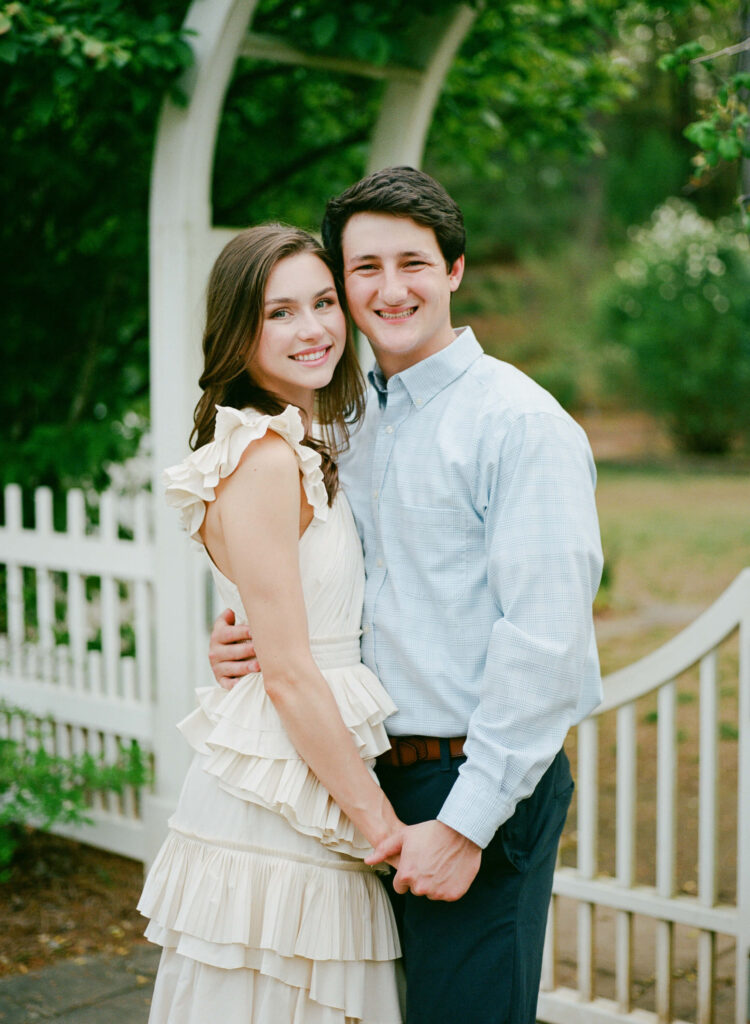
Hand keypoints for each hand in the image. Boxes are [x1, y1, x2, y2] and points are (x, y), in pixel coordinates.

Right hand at [209, 609, 258, 689]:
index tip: (255, 631)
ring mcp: (217, 668)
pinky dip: (235, 684)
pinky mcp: (221, 681)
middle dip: (246, 650)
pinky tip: (246, 682)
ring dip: (245, 667)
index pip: (228, 633)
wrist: (224, 659)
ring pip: (231, 668)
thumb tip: (231, 610)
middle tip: (259, 649)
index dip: (242, 632)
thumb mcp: (228, 626)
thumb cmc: (234, 639)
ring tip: (258, 666)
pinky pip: (228, 684)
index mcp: (217, 636)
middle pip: (231, 651)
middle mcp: (215, 652)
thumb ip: (230, 617)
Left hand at [366, 820, 480, 900]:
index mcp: (406, 875)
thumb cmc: (430, 831)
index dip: (407, 873)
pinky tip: (450, 869)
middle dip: (420, 878)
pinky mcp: (453, 895)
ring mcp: (438, 892)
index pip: (400, 886)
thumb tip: (368, 860)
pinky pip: (446, 894)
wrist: (460, 831)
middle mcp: (421, 887)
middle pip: (416, 889)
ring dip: (434, 883)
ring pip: (431, 893)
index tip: (415, 863)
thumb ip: (384, 850)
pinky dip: (448, 885)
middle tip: (429, 860)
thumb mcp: (404, 836)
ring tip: (440, 863)